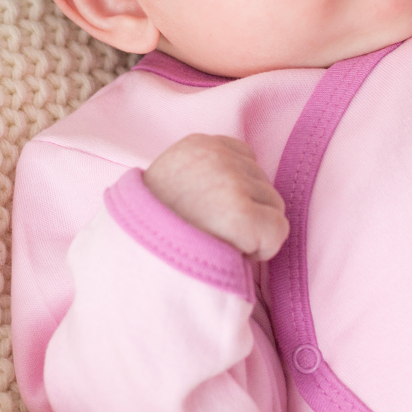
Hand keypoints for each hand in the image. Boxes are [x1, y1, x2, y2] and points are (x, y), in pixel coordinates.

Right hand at [143, 135, 288, 260]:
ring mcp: (229, 183)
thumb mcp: (172, 184)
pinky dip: (262, 250)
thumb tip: (246, 184)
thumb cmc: (153, 234)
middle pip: (263, 182)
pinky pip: (279, 230)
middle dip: (245, 211)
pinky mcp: (240, 214)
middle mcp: (215, 156)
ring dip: (253, 231)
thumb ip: (206, 175)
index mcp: (197, 145)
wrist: (132, 267)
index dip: (236, 193)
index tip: (208, 213)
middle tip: (208, 233)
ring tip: (215, 243)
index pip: (247, 159)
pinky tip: (230, 254)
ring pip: (274, 206)